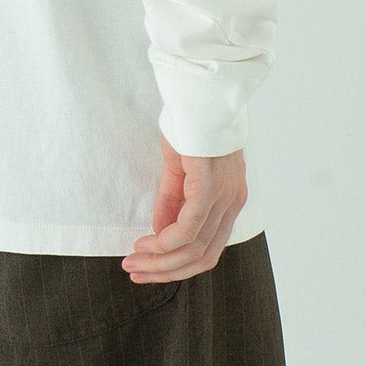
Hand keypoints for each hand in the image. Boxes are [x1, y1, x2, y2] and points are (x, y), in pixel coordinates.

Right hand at [122, 130, 246, 283]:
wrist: (198, 93)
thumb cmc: (191, 124)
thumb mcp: (180, 169)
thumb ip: (172, 202)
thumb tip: (159, 233)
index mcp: (230, 199)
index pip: (209, 249)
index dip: (178, 266)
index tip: (147, 267)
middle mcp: (232, 202)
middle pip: (203, 256)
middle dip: (165, 271)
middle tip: (135, 271)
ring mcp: (224, 195)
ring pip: (194, 247)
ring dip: (160, 260)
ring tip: (133, 261)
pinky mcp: (209, 186)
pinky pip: (188, 228)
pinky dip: (165, 242)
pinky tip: (146, 242)